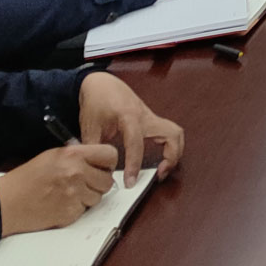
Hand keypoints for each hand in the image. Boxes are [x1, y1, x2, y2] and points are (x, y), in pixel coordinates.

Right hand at [0, 143, 117, 234]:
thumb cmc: (26, 178)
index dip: (109, 163)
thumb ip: (77, 156)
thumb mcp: (53, 156)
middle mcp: (77, 172)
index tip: (103, 167)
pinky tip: (61, 204)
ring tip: (68, 194)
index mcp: (73, 154)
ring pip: (98, 197)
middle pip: (107, 180)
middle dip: (98, 183)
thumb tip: (98, 161)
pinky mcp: (70, 212)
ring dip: (88, 197)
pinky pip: (84, 211)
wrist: (6, 202)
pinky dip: (76, 209)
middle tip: (85, 184)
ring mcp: (75, 194)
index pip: (110, 154)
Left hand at [78, 72, 184, 186]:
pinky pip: (169, 132)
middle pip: (172, 134)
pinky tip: (159, 159)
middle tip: (158, 175)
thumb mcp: (89, 127)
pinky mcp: (151, 120)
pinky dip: (170, 147)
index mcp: (129, 116)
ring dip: (175, 152)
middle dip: (171, 157)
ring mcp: (151, 117)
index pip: (136, 143)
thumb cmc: (96, 101)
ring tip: (162, 170)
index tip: (130, 182)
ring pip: (175, 133)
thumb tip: (98, 172)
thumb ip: (94, 150)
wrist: (101, 83)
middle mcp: (146, 116)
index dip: (134, 164)